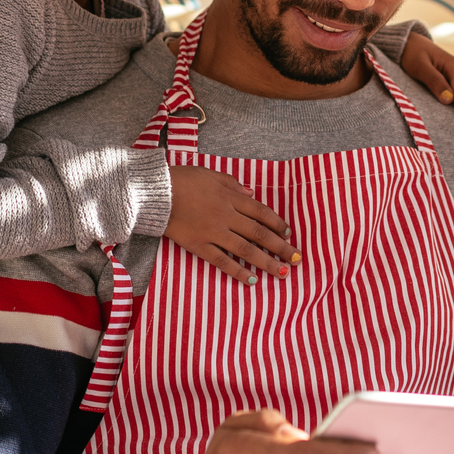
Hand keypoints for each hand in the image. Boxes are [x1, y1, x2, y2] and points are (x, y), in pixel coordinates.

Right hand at [166, 166, 298, 282]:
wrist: (155, 192)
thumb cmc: (182, 179)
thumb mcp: (211, 174)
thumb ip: (233, 184)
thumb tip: (251, 193)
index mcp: (230, 197)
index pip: (261, 212)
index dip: (278, 224)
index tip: (289, 234)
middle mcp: (226, 216)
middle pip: (259, 234)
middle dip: (281, 247)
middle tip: (297, 259)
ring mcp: (213, 232)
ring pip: (246, 250)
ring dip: (267, 262)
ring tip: (283, 273)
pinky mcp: (199, 245)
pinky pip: (221, 260)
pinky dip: (237, 271)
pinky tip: (251, 280)